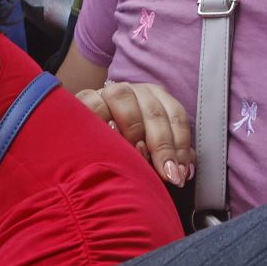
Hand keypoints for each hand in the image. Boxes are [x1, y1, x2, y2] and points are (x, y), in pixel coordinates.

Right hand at [77, 81, 195, 185]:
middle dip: (163, 146)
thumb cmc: (120, 149)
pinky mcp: (84, 98)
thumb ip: (167, 155)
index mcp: (155, 98)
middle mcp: (134, 91)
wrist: (81, 142)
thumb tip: (185, 170)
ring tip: (137, 156)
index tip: (179, 174)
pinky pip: (93, 103)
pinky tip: (106, 142)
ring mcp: (108, 92)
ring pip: (124, 98)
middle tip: (166, 174)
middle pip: (154, 111)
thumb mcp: (146, 151)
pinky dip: (100, 120)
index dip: (180, 146)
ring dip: (132, 128)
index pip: (175, 116)